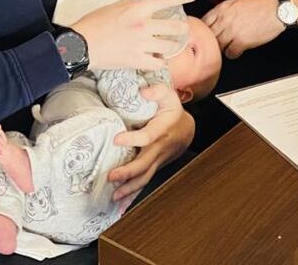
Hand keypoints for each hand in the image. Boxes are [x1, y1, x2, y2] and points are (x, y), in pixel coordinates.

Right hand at [72, 0, 194, 70]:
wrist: (81, 45)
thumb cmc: (94, 23)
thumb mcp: (115, 6)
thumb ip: (133, 5)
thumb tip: (143, 7)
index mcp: (137, 9)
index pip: (166, 0)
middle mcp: (143, 26)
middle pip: (175, 27)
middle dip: (181, 29)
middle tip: (182, 29)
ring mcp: (141, 45)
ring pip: (169, 46)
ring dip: (172, 46)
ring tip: (169, 46)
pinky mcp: (136, 61)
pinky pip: (158, 63)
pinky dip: (159, 62)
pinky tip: (157, 60)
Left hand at [108, 83, 193, 200]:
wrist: (185, 130)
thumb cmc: (172, 111)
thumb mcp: (168, 95)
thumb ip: (157, 91)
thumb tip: (143, 91)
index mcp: (161, 130)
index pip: (148, 137)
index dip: (133, 139)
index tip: (117, 138)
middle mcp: (159, 149)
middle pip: (144, 164)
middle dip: (128, 172)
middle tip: (111, 176)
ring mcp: (156, 161)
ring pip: (144, 177)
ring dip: (129, 189)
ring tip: (114, 195)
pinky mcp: (153, 167)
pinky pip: (143, 182)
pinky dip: (132, 196)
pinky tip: (121, 206)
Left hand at [202, 0, 282, 58]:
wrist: (277, 8)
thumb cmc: (260, 4)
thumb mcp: (236, 2)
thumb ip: (223, 11)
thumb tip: (215, 21)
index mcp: (222, 8)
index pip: (203, 21)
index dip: (203, 30)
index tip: (204, 34)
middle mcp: (225, 19)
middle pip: (208, 35)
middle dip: (210, 40)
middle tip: (214, 43)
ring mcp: (232, 31)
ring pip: (217, 46)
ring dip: (221, 48)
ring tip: (227, 46)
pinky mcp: (242, 42)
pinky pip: (230, 53)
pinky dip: (232, 53)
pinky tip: (236, 49)